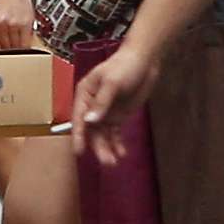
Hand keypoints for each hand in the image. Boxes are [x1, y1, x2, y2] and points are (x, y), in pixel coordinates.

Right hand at [74, 40, 157, 156]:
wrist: (145, 61)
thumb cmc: (125, 65)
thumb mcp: (112, 82)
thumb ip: (101, 102)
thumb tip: (89, 121)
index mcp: (85, 94)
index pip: (79, 118)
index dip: (79, 135)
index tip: (79, 152)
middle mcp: (92, 105)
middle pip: (92, 130)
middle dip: (98, 146)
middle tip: (106, 162)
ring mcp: (105, 112)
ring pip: (103, 135)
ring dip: (107, 148)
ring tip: (114, 162)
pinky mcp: (118, 116)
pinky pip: (114, 133)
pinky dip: (117, 143)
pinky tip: (122, 153)